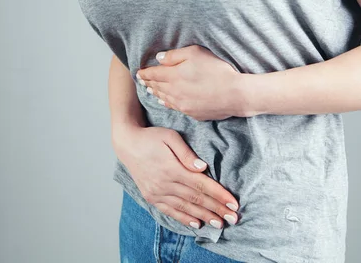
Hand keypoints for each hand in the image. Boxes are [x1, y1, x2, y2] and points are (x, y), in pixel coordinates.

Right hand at [112, 123, 239, 229]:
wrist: (128, 144)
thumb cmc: (152, 137)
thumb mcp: (170, 137)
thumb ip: (186, 153)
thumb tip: (202, 167)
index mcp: (171, 168)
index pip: (201, 184)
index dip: (219, 195)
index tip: (233, 202)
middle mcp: (164, 184)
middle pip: (196, 199)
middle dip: (216, 209)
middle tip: (233, 217)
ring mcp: (156, 193)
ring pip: (185, 208)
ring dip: (204, 216)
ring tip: (219, 223)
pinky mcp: (151, 197)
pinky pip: (170, 211)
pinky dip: (184, 219)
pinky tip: (197, 224)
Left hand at [135, 45, 246, 120]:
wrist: (235, 94)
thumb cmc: (217, 70)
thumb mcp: (196, 53)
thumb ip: (175, 55)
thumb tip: (159, 58)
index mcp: (174, 76)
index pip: (153, 74)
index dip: (145, 73)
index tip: (138, 72)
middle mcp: (174, 92)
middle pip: (157, 87)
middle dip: (149, 83)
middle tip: (142, 81)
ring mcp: (183, 105)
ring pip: (164, 98)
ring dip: (156, 93)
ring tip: (150, 90)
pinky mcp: (192, 113)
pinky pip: (175, 107)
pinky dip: (167, 102)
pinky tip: (165, 101)